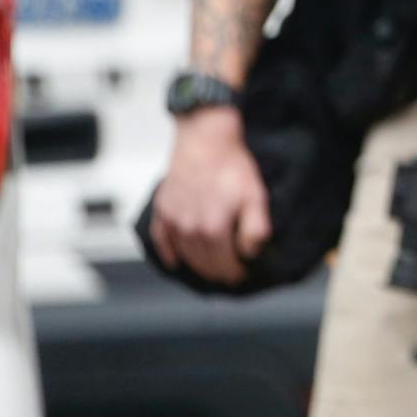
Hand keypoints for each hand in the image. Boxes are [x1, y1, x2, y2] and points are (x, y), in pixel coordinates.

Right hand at [148, 108, 269, 285]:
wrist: (205, 140)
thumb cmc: (231, 166)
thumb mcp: (255, 195)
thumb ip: (255, 228)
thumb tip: (252, 252)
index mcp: (213, 228)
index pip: (224, 263)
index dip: (235, 272)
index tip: (242, 275)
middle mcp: (189, 229)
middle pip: (203, 262)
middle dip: (217, 272)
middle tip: (227, 276)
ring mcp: (173, 220)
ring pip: (184, 254)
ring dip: (196, 266)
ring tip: (208, 270)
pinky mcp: (162, 209)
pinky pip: (161, 239)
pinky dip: (167, 253)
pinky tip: (175, 261)